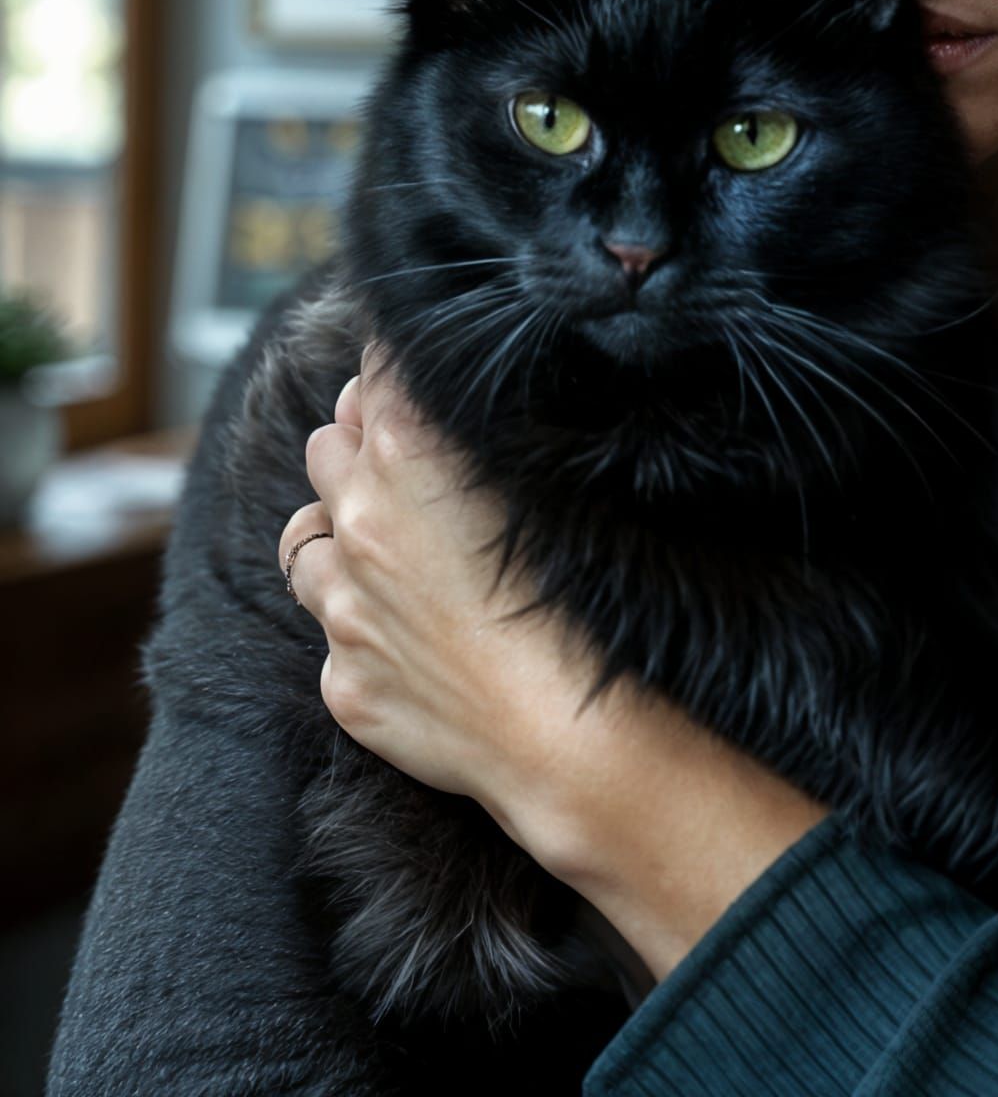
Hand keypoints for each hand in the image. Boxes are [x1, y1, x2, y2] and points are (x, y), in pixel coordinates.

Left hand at [277, 346, 830, 978]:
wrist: (573, 736)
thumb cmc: (589, 599)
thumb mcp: (548, 477)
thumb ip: (483, 429)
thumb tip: (457, 399)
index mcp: (409, 450)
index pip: (374, 369)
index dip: (397, 366)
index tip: (417, 372)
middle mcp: (359, 519)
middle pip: (326, 444)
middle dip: (360, 441)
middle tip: (408, 456)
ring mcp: (343, 606)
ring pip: (302, 539)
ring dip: (337, 532)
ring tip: (385, 545)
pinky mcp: (344, 681)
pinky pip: (330, 635)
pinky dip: (359, 625)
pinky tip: (414, 637)